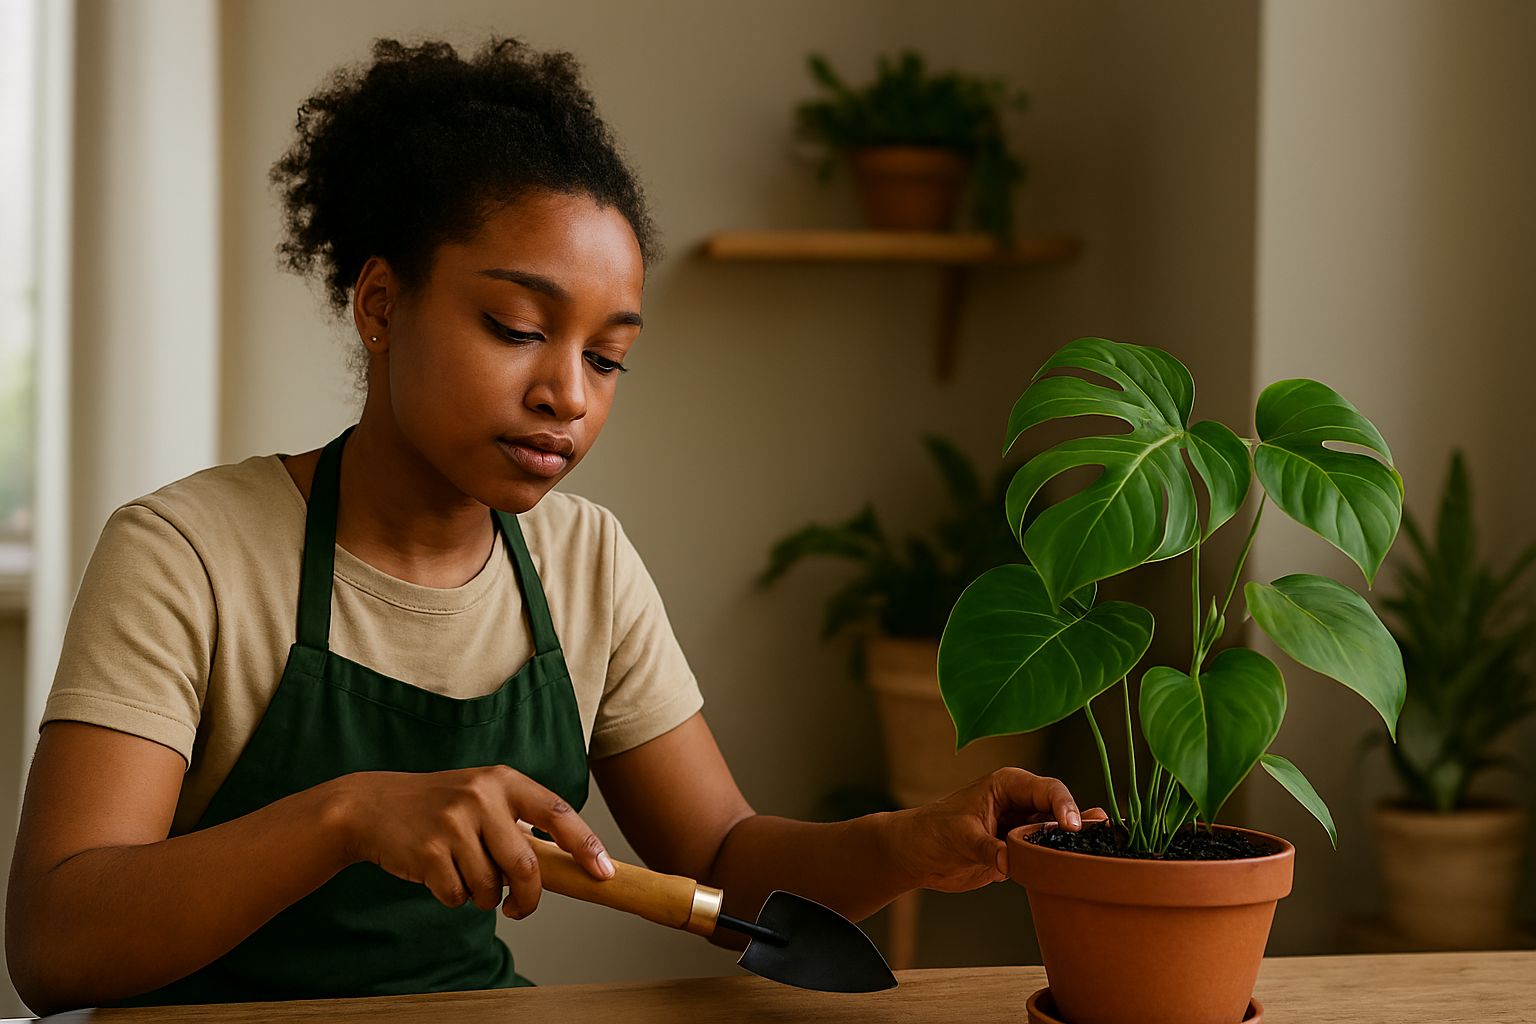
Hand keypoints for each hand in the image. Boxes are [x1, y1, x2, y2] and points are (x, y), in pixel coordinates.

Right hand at [330, 765, 613, 917]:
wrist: (372, 806)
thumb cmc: (438, 807)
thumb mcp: (481, 797)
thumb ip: (518, 822)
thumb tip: (568, 865)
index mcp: (503, 780)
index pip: (558, 813)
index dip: (585, 845)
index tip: (603, 873)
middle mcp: (482, 796)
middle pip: (525, 866)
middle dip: (527, 897)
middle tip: (519, 909)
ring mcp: (454, 823)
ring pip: (490, 887)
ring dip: (482, 897)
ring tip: (464, 875)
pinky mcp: (429, 851)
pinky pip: (459, 895)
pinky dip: (454, 897)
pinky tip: (440, 875)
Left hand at [888, 768, 1106, 893]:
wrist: (916, 855)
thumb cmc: (932, 833)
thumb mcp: (960, 837)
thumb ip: (987, 848)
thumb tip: (1008, 861)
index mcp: (1008, 785)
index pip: (1047, 790)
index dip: (1065, 806)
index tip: (1074, 826)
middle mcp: (1020, 802)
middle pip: (1060, 810)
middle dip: (1080, 824)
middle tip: (1102, 840)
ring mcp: (1022, 827)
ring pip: (1058, 832)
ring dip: (1076, 842)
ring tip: (1103, 851)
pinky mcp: (1020, 850)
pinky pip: (1047, 852)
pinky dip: (1063, 859)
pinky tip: (1083, 865)